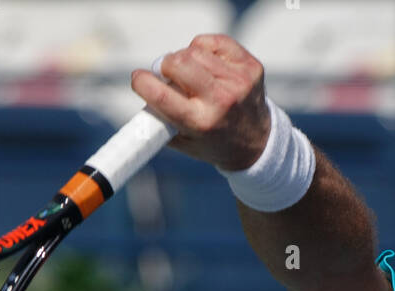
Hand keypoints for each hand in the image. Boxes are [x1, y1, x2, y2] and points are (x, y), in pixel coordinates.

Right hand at [130, 34, 270, 171]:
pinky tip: (207, 65)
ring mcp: (238, 82)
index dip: (142, 82)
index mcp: (200, 123)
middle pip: (177, 62)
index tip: (138, 78)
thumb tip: (144, 89)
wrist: (256, 143)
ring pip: (194, 50)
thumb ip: (160, 118)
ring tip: (190, 74)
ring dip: (185, 58)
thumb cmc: (213, 141)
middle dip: (165, 66)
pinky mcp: (249, 67)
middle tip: (167, 75)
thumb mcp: (182, 141)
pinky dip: (205, 49)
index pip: (161, 96)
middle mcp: (221, 101)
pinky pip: (215, 42)